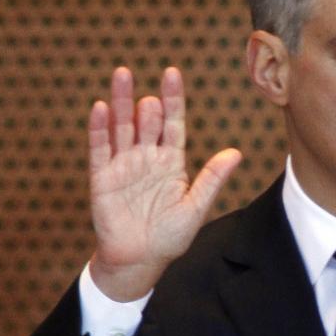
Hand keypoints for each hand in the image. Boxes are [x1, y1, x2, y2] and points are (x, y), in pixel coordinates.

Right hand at [88, 67, 241, 300]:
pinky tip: (101, 108)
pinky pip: (100, 148)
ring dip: (121, 102)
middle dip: (149, 104)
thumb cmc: (170, 236)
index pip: (173, 124)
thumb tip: (236, 153)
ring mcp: (124, 165)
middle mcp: (147, 157)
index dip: (173, 100)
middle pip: (147, 121)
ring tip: (122, 75)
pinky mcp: (102, 177)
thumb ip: (212, 179)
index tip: (172, 74)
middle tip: (152, 91)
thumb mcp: (196, 206)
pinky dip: (99, 128)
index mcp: (171, 161)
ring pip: (122, 127)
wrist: (141, 260)